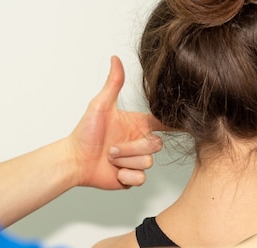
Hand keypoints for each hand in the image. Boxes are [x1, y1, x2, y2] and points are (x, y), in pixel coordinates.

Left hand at [68, 56, 164, 189]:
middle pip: (156, 146)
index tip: (181, 122)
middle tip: (111, 148)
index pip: (162, 123)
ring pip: (147, 163)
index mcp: (137, 125)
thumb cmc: (84, 133)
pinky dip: (126, 176)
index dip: (172, 124)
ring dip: (125, 161)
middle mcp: (139, 142)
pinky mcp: (132, 177)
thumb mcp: (100, 106)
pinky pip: (141, 178)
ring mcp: (136, 160)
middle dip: (132, 148)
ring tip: (110, 158)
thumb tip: (115, 59)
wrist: (75, 161)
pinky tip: (115, 172)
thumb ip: (113, 84)